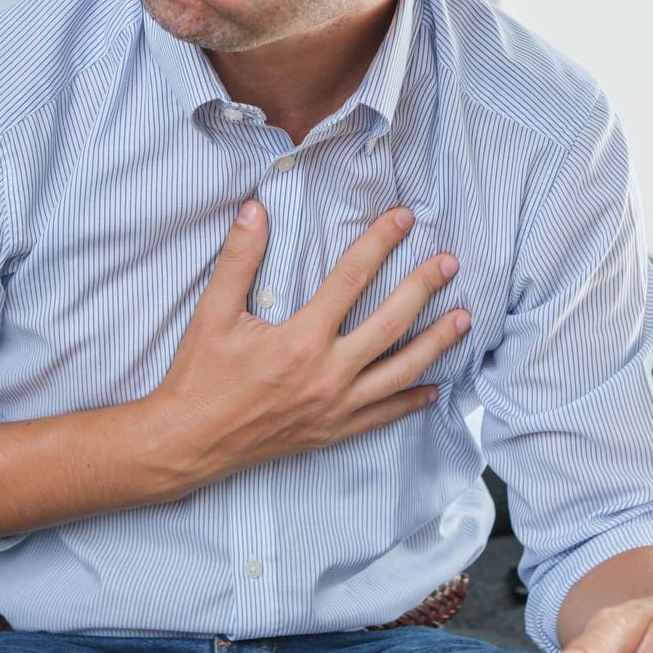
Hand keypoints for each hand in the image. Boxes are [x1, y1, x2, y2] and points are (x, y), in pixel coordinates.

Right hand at [150, 199, 471, 482]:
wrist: (188, 443)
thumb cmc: (199, 376)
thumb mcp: (212, 312)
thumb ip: (238, 258)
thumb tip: (255, 209)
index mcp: (300, 339)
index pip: (352, 279)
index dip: (380, 243)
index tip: (405, 218)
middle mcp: (327, 374)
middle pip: (391, 323)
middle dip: (424, 288)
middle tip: (450, 263)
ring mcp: (335, 407)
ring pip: (401, 371)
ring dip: (436, 343)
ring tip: (463, 319)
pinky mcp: (333, 432)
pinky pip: (384, 416)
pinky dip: (412, 401)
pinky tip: (435, 388)